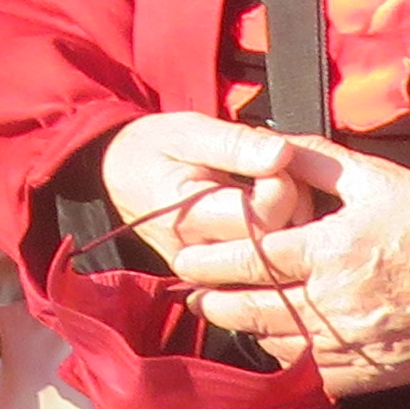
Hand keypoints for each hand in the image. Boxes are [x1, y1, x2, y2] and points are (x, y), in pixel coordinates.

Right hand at [96, 112, 324, 263]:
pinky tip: (260, 207)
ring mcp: (207, 272)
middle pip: (274, 241)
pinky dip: (272, 232)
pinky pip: (261, 262)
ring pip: (274, 256)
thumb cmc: (152, 148)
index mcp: (188, 219)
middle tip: (273, 170)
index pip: (263, 218)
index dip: (281, 184)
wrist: (119, 172)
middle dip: (290, 202)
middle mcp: (198, 256)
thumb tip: (282, 154)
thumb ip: (235, 144)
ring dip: (285, 219)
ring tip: (264, 185)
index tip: (271, 157)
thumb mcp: (188, 132)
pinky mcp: (215, 276)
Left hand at [158, 136, 409, 393]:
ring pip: (277, 344)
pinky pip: (312, 375)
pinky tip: (272, 345)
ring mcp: (352, 341)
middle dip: (214, 299)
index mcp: (332, 248)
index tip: (186, 260)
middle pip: (254, 306)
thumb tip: (267, 141)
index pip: (252, 257)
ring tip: (222, 314)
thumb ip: (315, 157)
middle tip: (190, 290)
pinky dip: (285, 361)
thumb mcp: (376, 177)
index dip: (212, 260)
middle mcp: (335, 300)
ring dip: (244, 330)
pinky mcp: (370, 371)